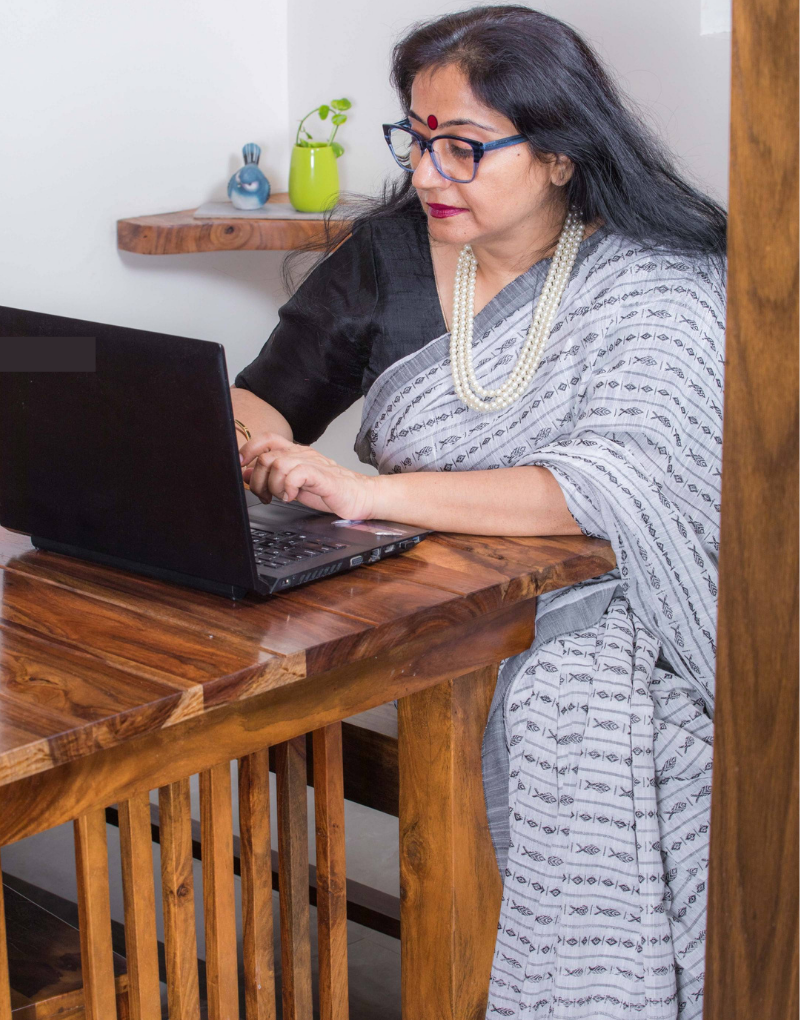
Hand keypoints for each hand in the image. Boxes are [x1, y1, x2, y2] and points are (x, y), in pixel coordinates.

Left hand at [239, 433, 377, 519]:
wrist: (360, 496)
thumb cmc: (329, 491)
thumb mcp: (292, 484)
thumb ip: (271, 477)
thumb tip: (248, 473)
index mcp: (295, 453)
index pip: (266, 440)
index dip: (248, 449)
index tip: (240, 466)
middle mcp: (302, 454)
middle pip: (266, 456)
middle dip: (258, 480)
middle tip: (265, 496)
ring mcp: (313, 463)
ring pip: (277, 464)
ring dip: (273, 485)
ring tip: (282, 497)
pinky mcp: (323, 476)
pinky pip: (296, 474)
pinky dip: (288, 487)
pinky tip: (292, 496)